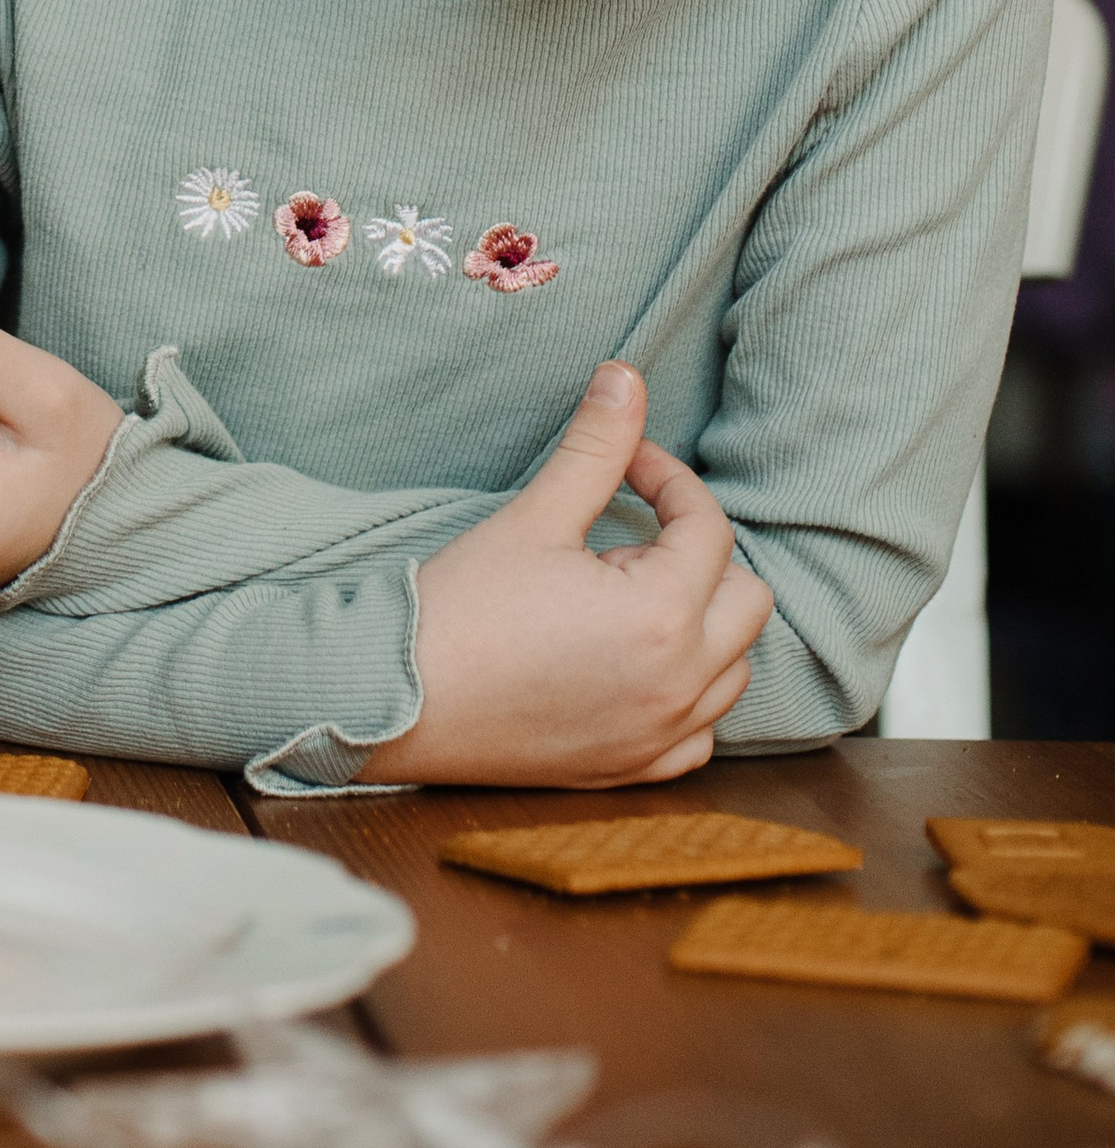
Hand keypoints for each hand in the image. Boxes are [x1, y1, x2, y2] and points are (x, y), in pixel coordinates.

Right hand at [361, 361, 775, 787]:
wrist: (399, 699)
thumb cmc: (463, 607)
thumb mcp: (535, 515)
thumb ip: (595, 445)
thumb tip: (626, 376)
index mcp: (662, 616)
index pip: (709, 528)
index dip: (668, 479)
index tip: (625, 465)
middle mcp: (679, 685)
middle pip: (748, 600)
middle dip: (700, 553)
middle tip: (631, 534)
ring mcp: (660, 737)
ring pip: (734, 669)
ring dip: (703, 623)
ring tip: (629, 596)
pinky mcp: (633, 771)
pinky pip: (701, 735)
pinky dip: (687, 694)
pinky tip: (636, 664)